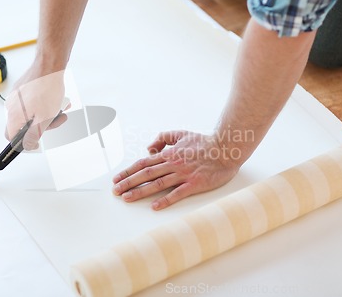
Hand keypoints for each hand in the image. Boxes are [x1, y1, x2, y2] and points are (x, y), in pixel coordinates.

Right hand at [5, 65, 66, 149]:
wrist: (49, 65)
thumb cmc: (47, 88)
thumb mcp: (44, 118)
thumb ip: (34, 134)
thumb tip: (27, 146)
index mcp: (14, 115)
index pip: (11, 137)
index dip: (23, 143)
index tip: (35, 142)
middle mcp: (11, 106)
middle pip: (25, 125)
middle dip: (43, 124)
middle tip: (57, 119)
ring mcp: (16, 96)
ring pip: (31, 112)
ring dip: (47, 113)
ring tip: (60, 107)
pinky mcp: (22, 89)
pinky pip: (32, 102)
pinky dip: (44, 104)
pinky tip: (56, 100)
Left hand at [112, 131, 240, 209]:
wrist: (225, 149)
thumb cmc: (203, 142)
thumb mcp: (181, 133)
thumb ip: (163, 138)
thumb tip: (150, 147)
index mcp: (168, 154)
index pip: (143, 163)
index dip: (128, 171)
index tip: (116, 179)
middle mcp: (172, 164)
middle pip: (145, 174)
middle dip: (128, 183)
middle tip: (115, 191)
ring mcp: (183, 174)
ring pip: (157, 184)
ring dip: (140, 191)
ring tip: (127, 198)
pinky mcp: (194, 184)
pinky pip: (177, 193)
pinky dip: (165, 200)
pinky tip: (154, 207)